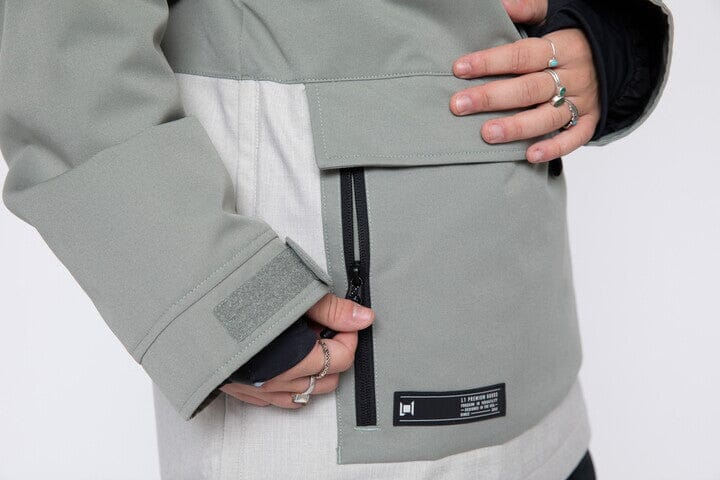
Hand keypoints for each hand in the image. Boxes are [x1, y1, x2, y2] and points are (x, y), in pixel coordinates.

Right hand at [220, 293, 374, 407]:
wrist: (184, 301)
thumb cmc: (236, 292)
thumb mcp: (291, 291)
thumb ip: (331, 309)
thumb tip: (364, 317)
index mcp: (292, 357)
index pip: (340, 359)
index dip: (349, 337)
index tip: (344, 321)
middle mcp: (275, 380)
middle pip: (324, 380)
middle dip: (333, 355)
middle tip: (324, 329)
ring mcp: (255, 389)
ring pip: (300, 395)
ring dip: (311, 373)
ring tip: (303, 344)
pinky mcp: (237, 390)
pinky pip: (273, 400)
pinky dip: (286, 385)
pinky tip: (282, 363)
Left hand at [449, 0, 599, 162]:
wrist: (618, 55)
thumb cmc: (573, 38)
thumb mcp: (555, 15)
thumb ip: (528, 9)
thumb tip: (500, 3)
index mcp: (562, 47)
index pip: (522, 55)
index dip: (490, 62)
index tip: (459, 68)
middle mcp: (573, 75)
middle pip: (529, 88)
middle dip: (492, 97)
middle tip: (460, 104)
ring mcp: (583, 100)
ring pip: (548, 116)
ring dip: (517, 126)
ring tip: (487, 134)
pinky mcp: (590, 120)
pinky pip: (575, 137)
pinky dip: (554, 148)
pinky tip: (530, 155)